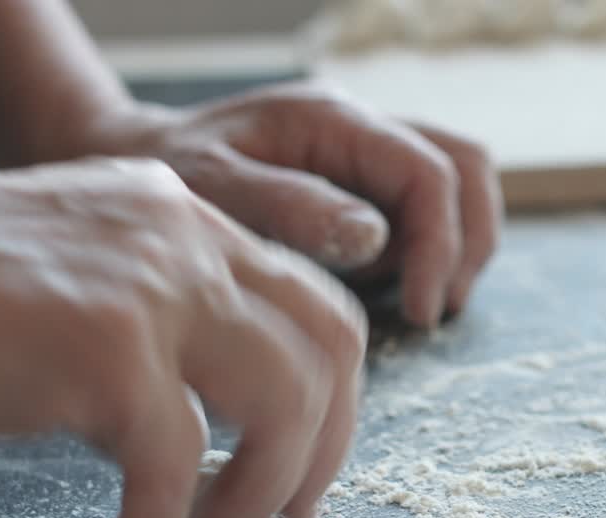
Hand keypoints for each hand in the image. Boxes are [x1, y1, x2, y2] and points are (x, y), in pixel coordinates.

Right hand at [0, 158, 365, 517]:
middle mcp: (182, 236)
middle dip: (327, 447)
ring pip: (285, 400)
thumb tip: (202, 432)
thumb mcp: (74, 286)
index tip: (301, 463)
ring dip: (261, 493)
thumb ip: (154, 334)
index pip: (311, 300)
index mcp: (180, 218)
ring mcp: (149, 285)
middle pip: (330, 342)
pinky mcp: (102, 349)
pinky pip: (176, 465)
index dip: (328, 393)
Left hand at [83, 84, 502, 327]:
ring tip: (423, 303)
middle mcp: (362, 129)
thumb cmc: (170, 177)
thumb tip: (373, 236)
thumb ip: (290, 207)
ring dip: (458, 245)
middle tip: (435, 308)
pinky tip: (394, 286)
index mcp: (332, 120)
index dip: (439, 244)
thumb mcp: (214, 190)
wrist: (138, 162)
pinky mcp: (365, 183)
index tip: (421, 308)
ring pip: (460, 182)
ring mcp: (368, 155)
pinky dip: (430, 250)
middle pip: (466, 166)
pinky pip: (427, 208)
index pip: (427, 171)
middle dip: (468, 242)